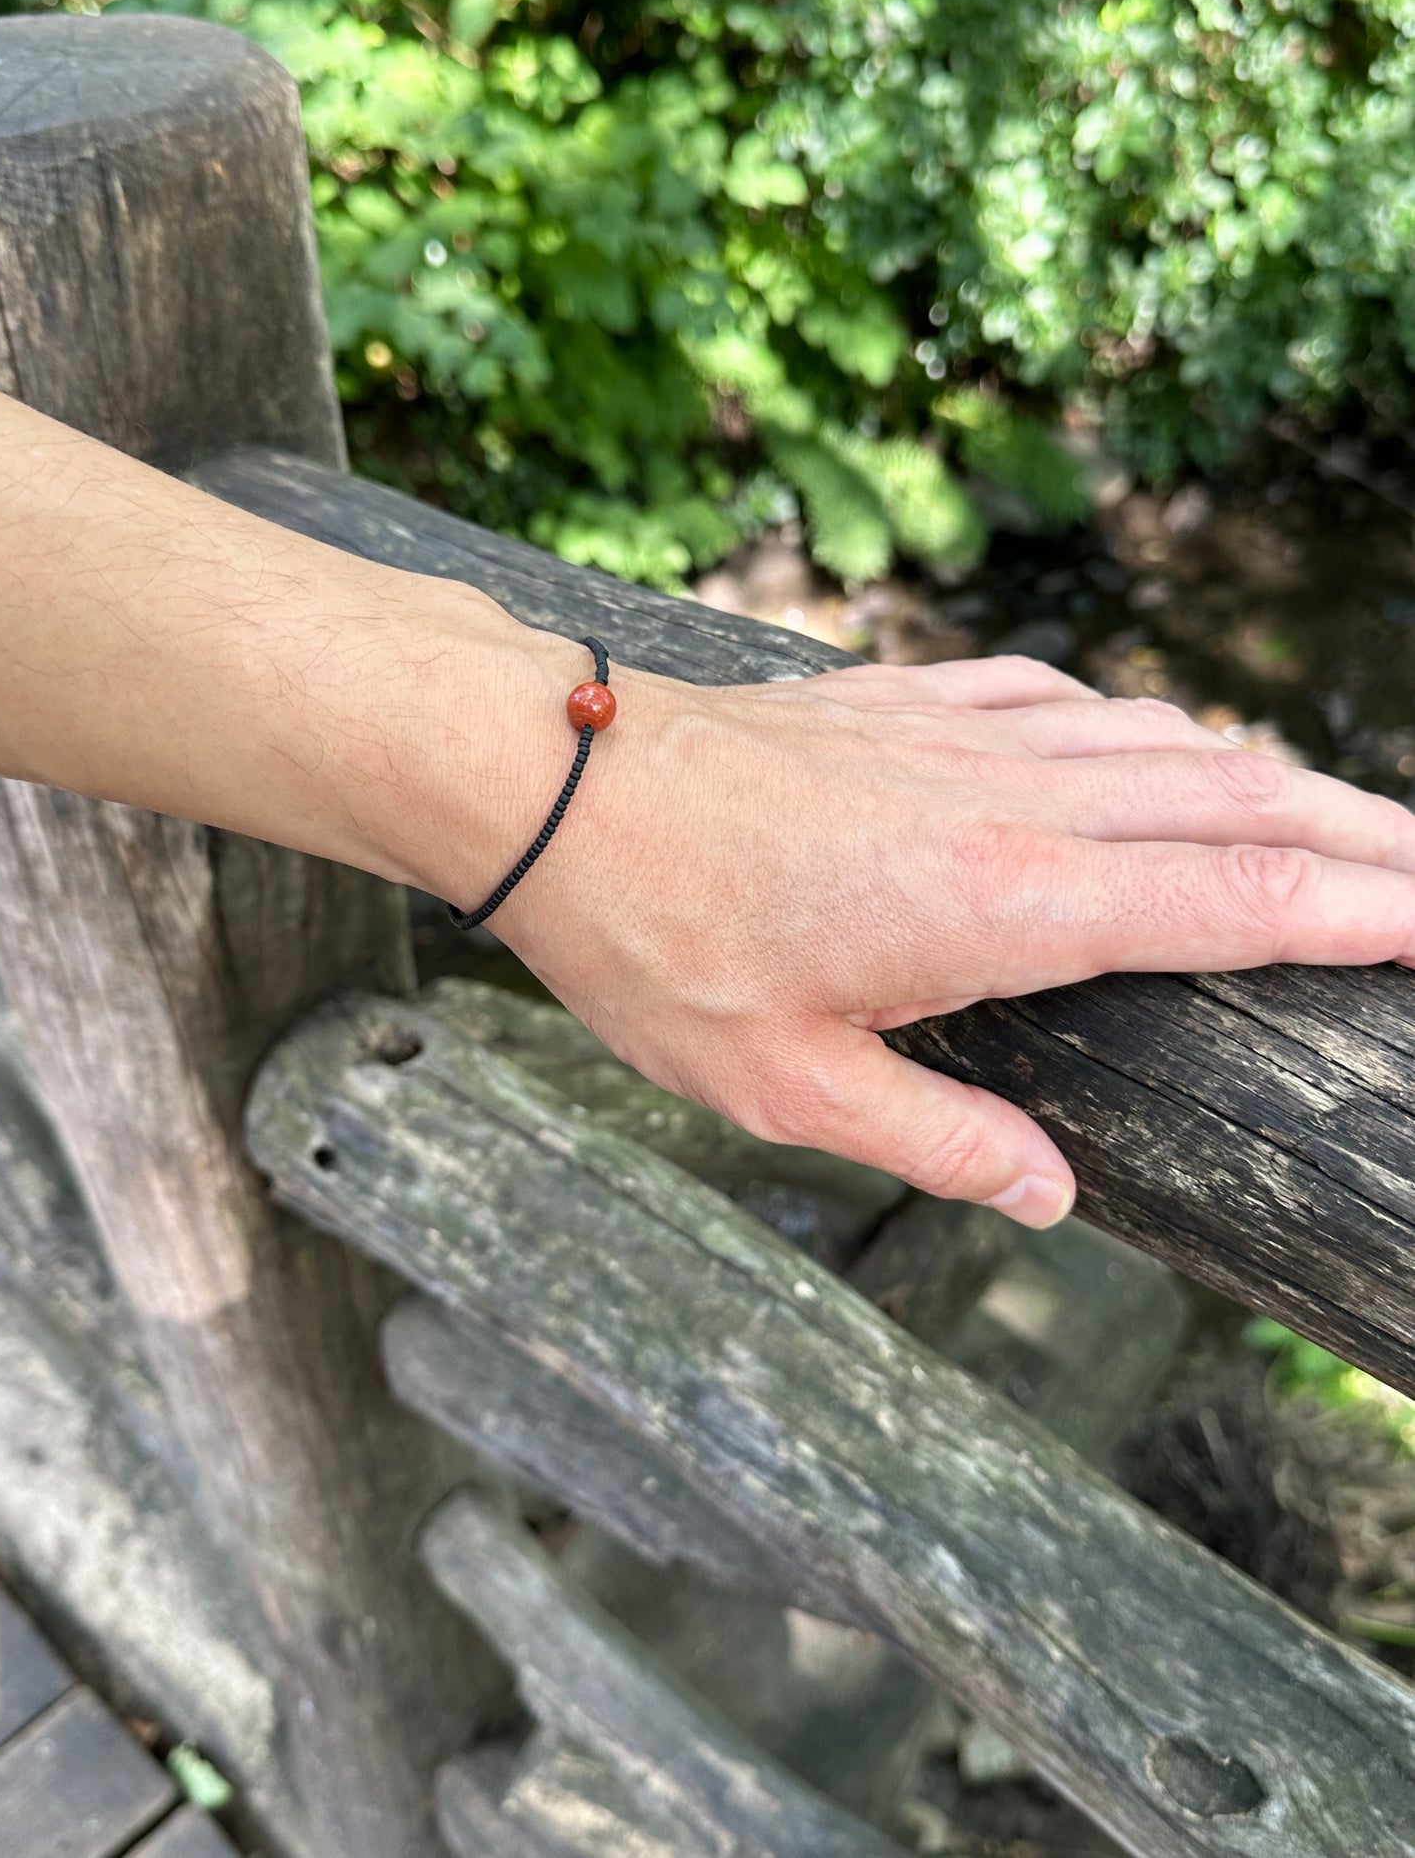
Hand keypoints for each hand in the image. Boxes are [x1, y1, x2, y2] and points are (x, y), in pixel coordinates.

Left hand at [454, 653, 1414, 1227]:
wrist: (556, 784)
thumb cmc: (656, 940)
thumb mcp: (785, 1086)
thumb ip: (935, 1141)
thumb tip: (1045, 1191)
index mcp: (1005, 903)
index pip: (1236, 903)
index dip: (1363, 912)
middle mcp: (1014, 800)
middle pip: (1241, 805)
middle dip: (1365, 839)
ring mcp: (965, 733)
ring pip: (1169, 742)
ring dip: (1271, 779)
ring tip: (1337, 819)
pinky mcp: (910, 699)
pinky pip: (1067, 701)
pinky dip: (1145, 727)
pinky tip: (1154, 745)